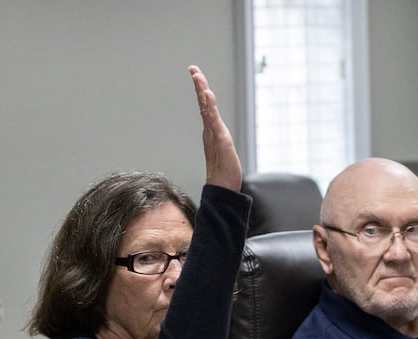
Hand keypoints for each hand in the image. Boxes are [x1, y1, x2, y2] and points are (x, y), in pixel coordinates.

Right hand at [190, 65, 241, 191]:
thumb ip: (219, 144)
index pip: (205, 107)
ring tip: (197, 76)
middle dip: (198, 85)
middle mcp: (210, 130)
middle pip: (203, 103)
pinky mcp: (219, 139)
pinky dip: (209, 105)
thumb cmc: (224, 174)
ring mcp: (213, 134)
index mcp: (211, 131)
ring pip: (206, 108)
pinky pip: (213, 118)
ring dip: (202, 90)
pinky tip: (207, 93)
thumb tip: (216, 140)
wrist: (223, 189)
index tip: (196, 75)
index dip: (201, 91)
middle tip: (193, 69)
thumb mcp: (223, 153)